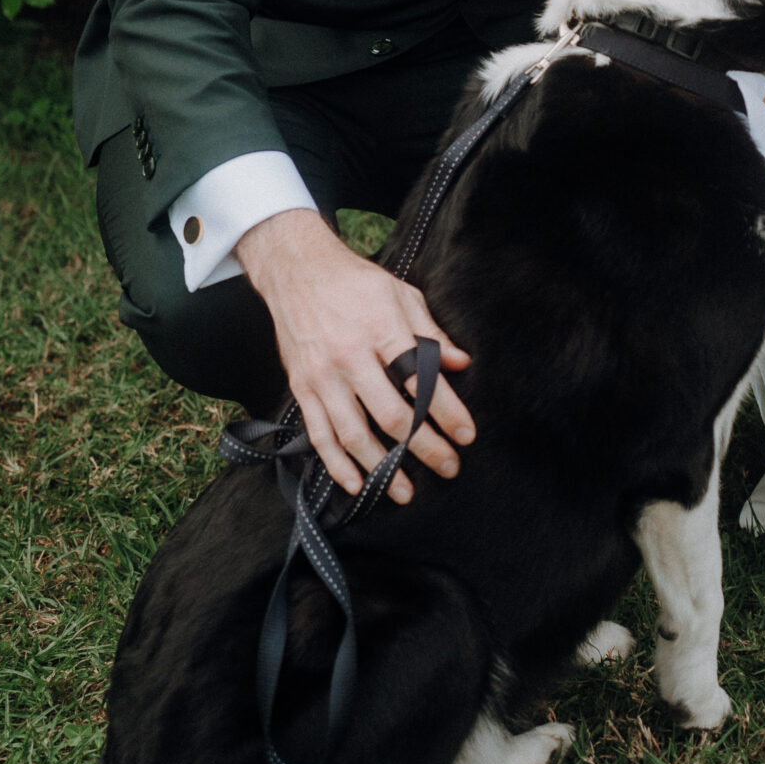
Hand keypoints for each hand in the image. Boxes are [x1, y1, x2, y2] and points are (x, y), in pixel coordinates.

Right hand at [237, 209, 473, 503]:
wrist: (298, 272)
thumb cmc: (356, 283)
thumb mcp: (402, 295)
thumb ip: (431, 332)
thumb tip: (461, 363)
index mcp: (382, 329)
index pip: (421, 379)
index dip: (447, 411)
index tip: (466, 435)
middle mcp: (351, 357)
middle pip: (392, 414)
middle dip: (424, 447)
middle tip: (448, 467)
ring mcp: (323, 376)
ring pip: (354, 434)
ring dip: (382, 468)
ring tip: (405, 491)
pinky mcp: (302, 388)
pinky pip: (320, 435)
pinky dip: (337, 465)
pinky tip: (357, 484)